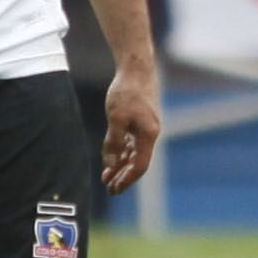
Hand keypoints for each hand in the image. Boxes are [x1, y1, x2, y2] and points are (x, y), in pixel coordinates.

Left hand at [100, 61, 160, 192]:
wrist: (136, 69)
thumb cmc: (127, 92)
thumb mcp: (116, 118)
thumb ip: (114, 142)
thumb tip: (110, 163)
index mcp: (148, 135)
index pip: (140, 166)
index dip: (127, 179)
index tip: (114, 188)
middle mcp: (150, 134)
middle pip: (138, 163)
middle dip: (123, 177)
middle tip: (109, 189)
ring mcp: (145, 128)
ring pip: (134, 154)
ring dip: (121, 166)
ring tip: (107, 178)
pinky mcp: (140, 122)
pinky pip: (132, 143)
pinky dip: (122, 153)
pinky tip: (112, 160)